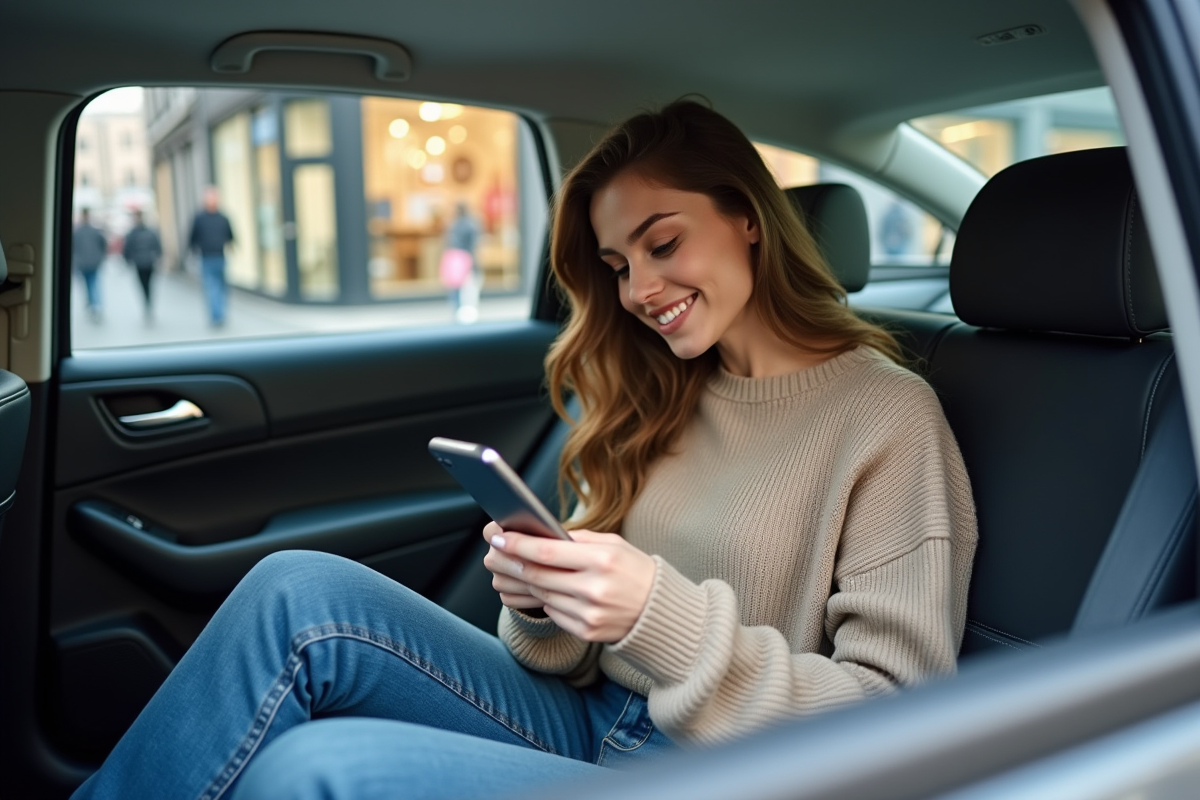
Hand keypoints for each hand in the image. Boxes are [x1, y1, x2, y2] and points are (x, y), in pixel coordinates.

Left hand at [484, 524, 656, 642]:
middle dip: (512, 563)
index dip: (518, 545)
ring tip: (513, 569)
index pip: (547, 552)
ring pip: (542, 595)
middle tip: (495, 553)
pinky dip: (546, 600)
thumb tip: (542, 534)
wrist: (661, 613)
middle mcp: (594, 589)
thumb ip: (579, 539)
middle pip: (538, 575)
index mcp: (602, 560)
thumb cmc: (636, 571)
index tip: (499, 537)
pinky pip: (554, 613)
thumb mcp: (615, 545)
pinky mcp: (586, 632)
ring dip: (524, 582)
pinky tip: (543, 590)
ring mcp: (589, 614)